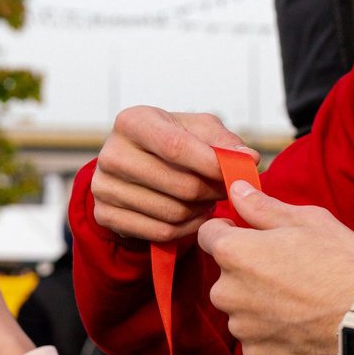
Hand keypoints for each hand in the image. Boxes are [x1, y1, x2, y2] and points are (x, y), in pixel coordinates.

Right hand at [89, 107, 251, 243]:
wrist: (131, 164)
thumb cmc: (171, 141)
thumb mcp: (196, 129)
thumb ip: (224, 140)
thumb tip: (249, 158)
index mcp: (132, 122)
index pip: (176, 147)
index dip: (211, 164)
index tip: (235, 173)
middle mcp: (111, 154)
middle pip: (179, 185)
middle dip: (212, 191)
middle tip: (227, 191)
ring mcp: (104, 187)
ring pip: (172, 213)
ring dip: (201, 212)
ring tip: (208, 201)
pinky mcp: (105, 215)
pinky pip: (160, 233)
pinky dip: (186, 229)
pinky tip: (194, 216)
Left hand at [196, 181, 353, 354]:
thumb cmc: (343, 263)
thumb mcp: (308, 221)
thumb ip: (263, 207)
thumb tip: (236, 190)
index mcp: (234, 252)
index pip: (208, 234)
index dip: (229, 231)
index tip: (251, 235)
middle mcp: (228, 292)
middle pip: (225, 277)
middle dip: (247, 272)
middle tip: (287, 271)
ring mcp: (242, 328)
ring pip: (241, 310)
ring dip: (258, 305)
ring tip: (299, 301)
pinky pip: (256, 340)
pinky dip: (272, 334)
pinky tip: (301, 325)